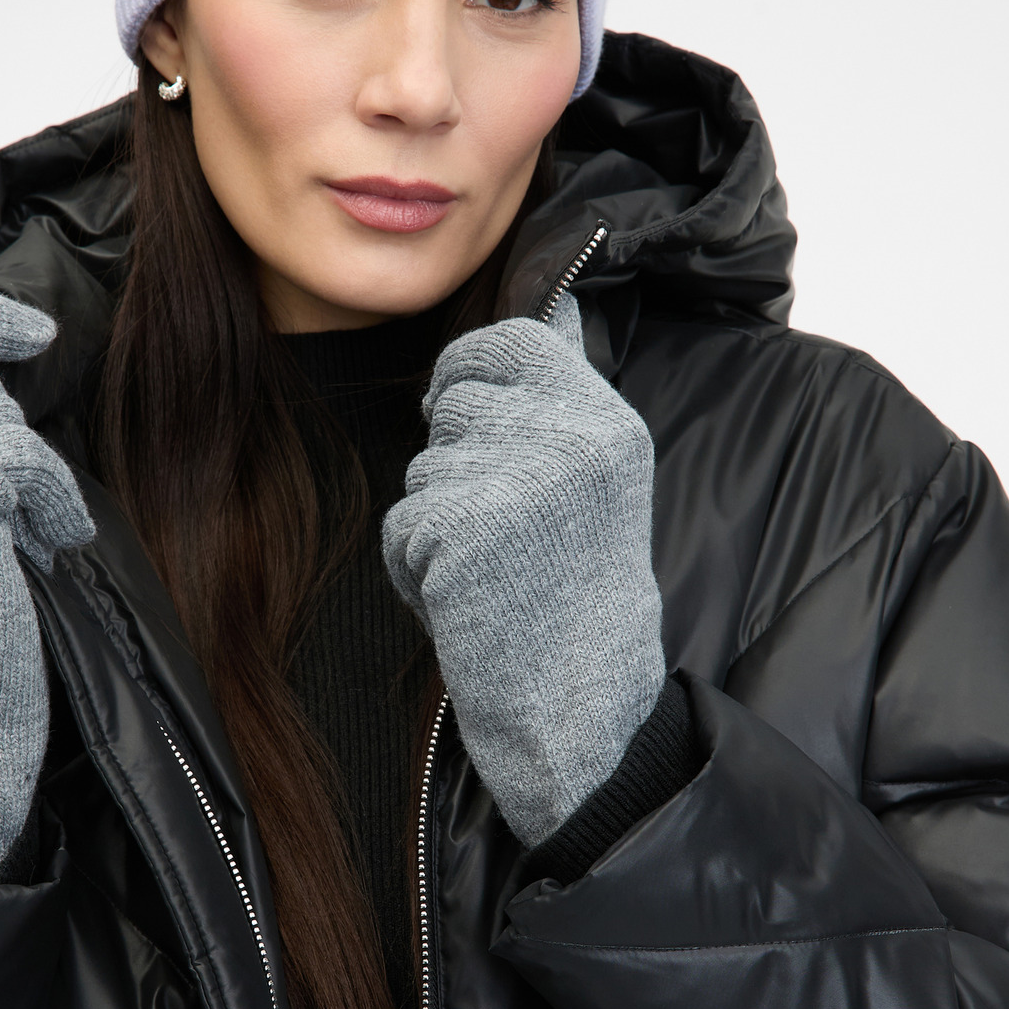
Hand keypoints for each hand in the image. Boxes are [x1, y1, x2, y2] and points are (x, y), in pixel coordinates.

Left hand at [381, 292, 663, 845]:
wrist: (581, 708)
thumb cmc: (578, 594)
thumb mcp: (597, 476)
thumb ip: (564, 395)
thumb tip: (552, 300)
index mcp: (606, 421)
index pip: (509, 340)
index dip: (469, 375)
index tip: (473, 420)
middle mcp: (569, 443)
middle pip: (451, 406)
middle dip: (454, 461)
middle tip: (504, 530)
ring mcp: (516, 487)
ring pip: (422, 470)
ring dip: (435, 522)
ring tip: (494, 573)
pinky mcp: (463, 533)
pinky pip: (402, 523)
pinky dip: (417, 567)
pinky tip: (468, 601)